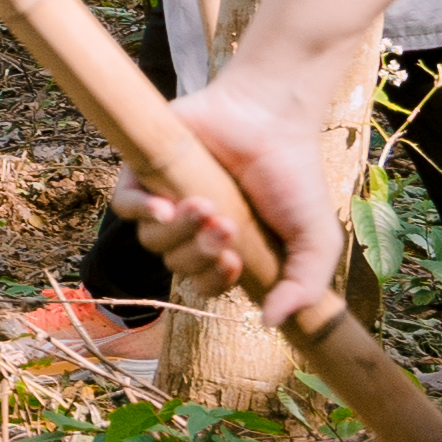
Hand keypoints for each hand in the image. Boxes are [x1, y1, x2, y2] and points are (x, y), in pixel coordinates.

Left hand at [128, 69, 344, 329]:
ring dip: (179, 230)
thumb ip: (303, 284)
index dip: (213, 281)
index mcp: (228, 248)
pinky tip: (165, 206)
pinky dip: (142, 211)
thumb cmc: (295, 176)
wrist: (272, 118)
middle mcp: (193, 229)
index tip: (236, 261)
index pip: (205, 283)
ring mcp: (167, 199)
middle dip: (201, 253)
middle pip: (177, 264)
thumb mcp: (315, 239)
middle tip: (227, 225)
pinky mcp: (144, 172)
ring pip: (151, 240)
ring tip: (207, 205)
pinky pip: (125, 206)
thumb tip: (271, 324)